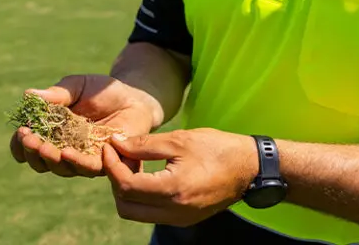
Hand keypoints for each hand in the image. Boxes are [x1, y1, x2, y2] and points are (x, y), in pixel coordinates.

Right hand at [10, 74, 159, 177]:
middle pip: (41, 162)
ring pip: (62, 168)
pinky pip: (89, 167)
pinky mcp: (105, 161)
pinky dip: (77, 162)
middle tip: (29, 139)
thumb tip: (28, 95)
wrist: (133, 95)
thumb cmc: (102, 91)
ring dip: (51, 159)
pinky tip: (67, 153)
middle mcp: (64, 150)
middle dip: (33, 152)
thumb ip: (57, 93)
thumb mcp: (77, 86)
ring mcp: (83, 158)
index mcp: (52, 134)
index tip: (20, 132)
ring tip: (45, 147)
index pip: (29, 147)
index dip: (20, 144)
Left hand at [102, 128, 259, 226]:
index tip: (109, 147)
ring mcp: (179, 219)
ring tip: (134, 162)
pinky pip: (151, 213)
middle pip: (125, 206)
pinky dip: (142, 195)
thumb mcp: (179, 139)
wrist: (249, 168)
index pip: (126, 186)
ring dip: (127, 189)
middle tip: (120, 155)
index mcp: (173, 190)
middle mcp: (174, 212)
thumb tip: (116, 143)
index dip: (112, 166)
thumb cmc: (217, 148)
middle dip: (115, 180)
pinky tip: (148, 172)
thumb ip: (144, 144)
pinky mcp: (184, 219)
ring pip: (136, 213)